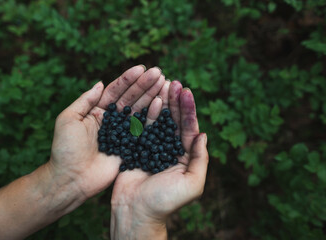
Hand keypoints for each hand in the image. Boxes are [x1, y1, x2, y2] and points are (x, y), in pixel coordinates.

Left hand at [49, 65, 165, 202]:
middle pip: (131, 98)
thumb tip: (100, 83)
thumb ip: (85, 100)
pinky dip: (153, 116)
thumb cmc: (65, 149)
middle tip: (158, 72)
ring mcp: (123, 134)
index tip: (141, 68)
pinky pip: (144, 129)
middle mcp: (112, 120)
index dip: (128, 79)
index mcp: (97, 111)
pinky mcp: (130, 147)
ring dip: (152, 96)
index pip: (115, 91)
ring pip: (140, 111)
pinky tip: (162, 103)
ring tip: (164, 82)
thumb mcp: (69, 119)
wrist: (70, 179)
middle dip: (144, 85)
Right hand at [111, 81, 208, 239]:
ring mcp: (152, 147)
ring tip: (161, 84)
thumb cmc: (165, 201)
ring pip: (158, 120)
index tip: (186, 91)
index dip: (188, 109)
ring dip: (161, 102)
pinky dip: (144, 113)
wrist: (135, 212)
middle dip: (175, 101)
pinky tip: (147, 100)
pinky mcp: (136, 148)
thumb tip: (203, 134)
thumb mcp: (192, 184)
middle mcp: (170, 149)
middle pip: (174, 120)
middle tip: (173, 81)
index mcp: (185, 156)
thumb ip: (200, 160)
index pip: (189, 128)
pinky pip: (141, 127)